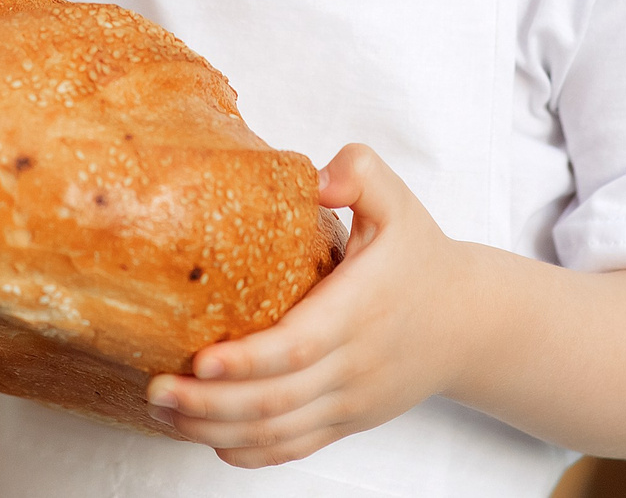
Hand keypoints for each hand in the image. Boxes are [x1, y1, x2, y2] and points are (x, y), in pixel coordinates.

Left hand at [146, 144, 469, 467]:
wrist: (470, 322)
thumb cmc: (421, 257)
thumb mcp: (399, 202)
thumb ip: (361, 171)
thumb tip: (318, 175)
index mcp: (359, 309)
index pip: (298, 346)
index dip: (246, 360)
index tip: (199, 359)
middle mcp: (353, 363)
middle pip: (275, 399)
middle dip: (209, 402)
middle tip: (156, 388)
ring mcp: (350, 400)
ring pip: (277, 431)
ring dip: (215, 430)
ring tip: (164, 412)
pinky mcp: (347, 420)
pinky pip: (294, 447)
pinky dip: (249, 453)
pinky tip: (209, 440)